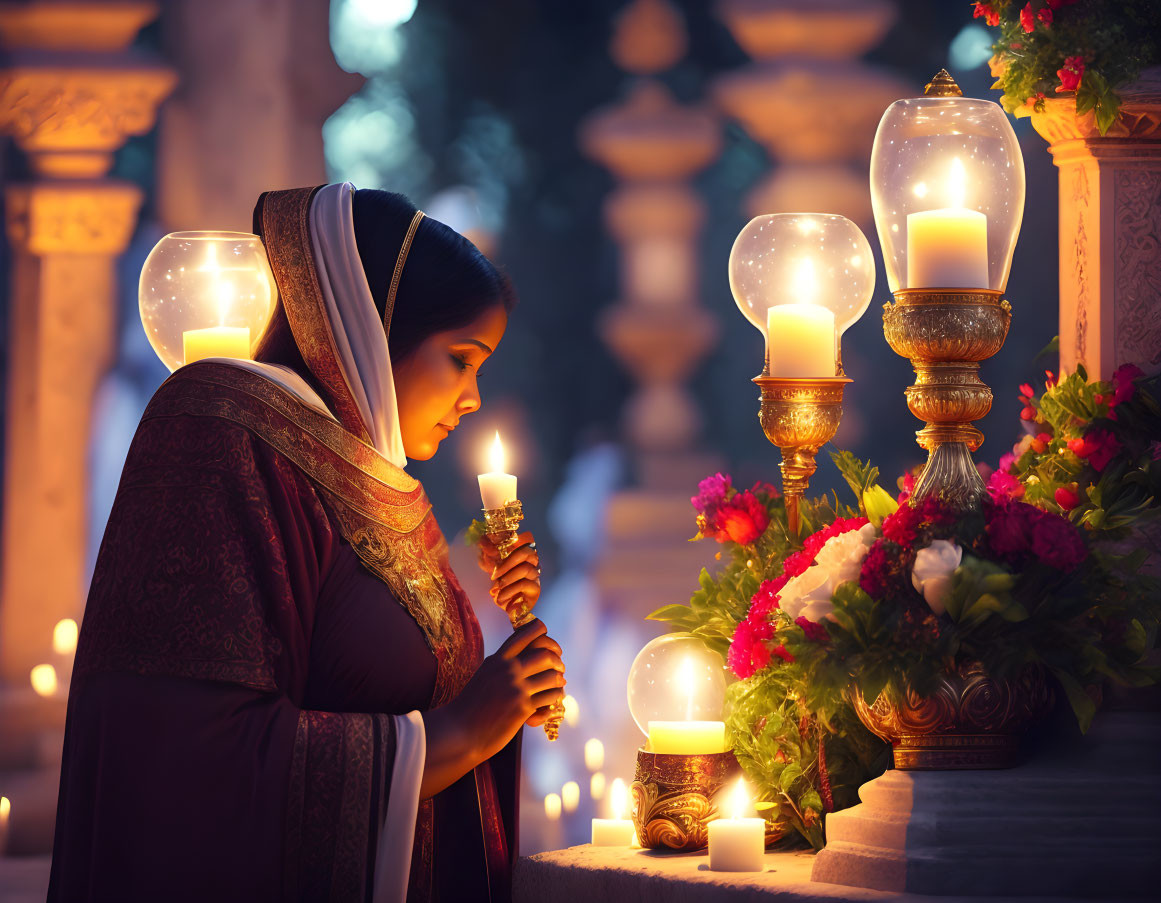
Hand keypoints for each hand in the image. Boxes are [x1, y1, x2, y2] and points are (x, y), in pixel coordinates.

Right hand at [455, 619, 563, 760]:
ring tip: (559, 684)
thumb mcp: (484, 676)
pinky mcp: (523, 708)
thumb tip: (522, 658)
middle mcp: (508, 670)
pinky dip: (555, 698)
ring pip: (552, 676)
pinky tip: (551, 702)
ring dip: (559, 680)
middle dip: (557, 660)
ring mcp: (516, 688)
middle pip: (545, 654)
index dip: (540, 630)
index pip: (524, 634)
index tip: (547, 637)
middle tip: (560, 666)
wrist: (459, 731)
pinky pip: (550, 697)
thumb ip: (502, 665)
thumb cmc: (471, 706)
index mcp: (498, 659)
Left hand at [478, 532, 540, 617]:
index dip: (503, 540)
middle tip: (494, 573)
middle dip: (508, 561)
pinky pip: (524, 584)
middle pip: (527, 550)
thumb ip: (488, 559)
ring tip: (497, 587)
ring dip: (507, 578)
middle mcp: (531, 562)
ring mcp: (535, 575)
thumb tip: (482, 545)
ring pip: (525, 568)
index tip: (486, 548)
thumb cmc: (502, 589)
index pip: (517, 539)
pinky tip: (500, 597)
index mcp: (520, 554)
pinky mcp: (536, 589)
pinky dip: (509, 591)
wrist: (510, 610)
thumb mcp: (492, 572)